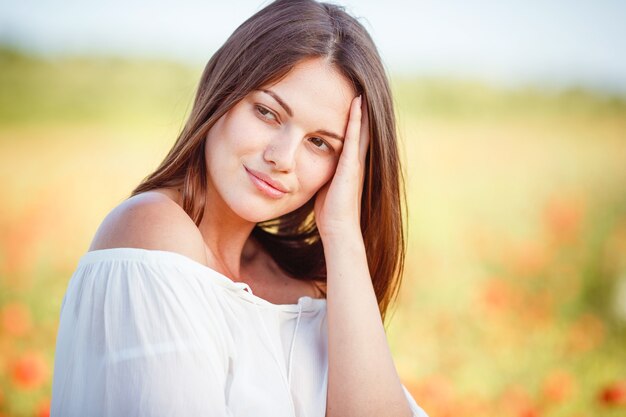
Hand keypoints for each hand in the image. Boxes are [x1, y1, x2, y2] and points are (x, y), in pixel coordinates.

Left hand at [314, 95, 369, 239]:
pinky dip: (356, 119)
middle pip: (363, 127)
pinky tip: (356, 102)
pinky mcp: (352, 166)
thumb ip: (321, 171)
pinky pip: (355, 137)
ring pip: (362, 127)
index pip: (353, 134)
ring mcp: (357, 162)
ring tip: (361, 84)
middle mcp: (357, 159)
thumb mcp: (325, 185)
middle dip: (362, 108)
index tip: (352, 96)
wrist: (339, 229)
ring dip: (361, 107)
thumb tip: (306, 164)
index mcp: (350, 164)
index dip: (355, 117)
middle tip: (361, 84)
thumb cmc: (330, 212)